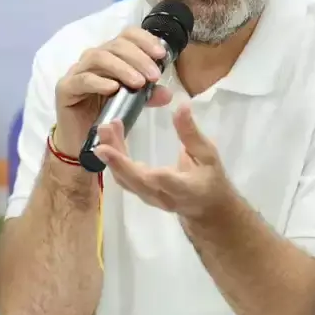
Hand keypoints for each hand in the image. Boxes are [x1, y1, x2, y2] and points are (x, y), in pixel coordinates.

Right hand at [52, 27, 173, 156]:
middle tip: (153, 76)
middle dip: (138, 58)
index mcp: (111, 56)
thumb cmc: (107, 116)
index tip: (161, 55)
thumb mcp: (133, 104)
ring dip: (121, 68)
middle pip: (115, 45)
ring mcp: (77, 72)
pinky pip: (83, 79)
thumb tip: (167, 93)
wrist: (83, 142)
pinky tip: (114, 88)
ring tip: (138, 83)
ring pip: (99, 57)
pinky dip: (100, 82)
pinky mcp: (65, 88)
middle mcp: (93, 59)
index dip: (145, 40)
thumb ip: (148, 96)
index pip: (127, 35)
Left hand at [89, 104, 229, 219]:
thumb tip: (182, 106)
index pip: (169, 183)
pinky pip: (122, 177)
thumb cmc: (210, 179)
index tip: (141, 162)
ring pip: (124, 179)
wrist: (205, 208)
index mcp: (185, 189)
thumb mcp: (208, 155)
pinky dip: (113, 158)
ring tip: (104, 128)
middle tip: (105, 131)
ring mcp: (148, 197)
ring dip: (111, 155)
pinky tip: (109, 137)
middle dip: (118, 159)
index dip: (155, 175)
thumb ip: (191, 133)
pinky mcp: (139, 192)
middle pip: (136, 181)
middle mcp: (163, 196)